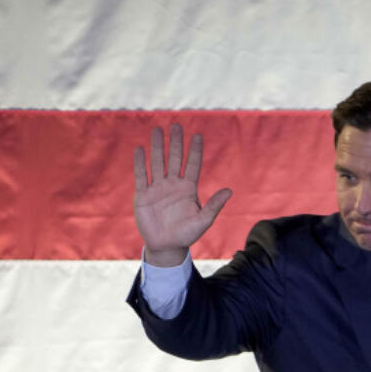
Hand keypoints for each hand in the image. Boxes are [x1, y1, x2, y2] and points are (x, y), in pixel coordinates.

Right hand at [133, 123, 231, 264]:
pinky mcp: (143, 195)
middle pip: (175, 159)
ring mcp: (157, 188)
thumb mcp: (204, 220)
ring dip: (157, 147)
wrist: (167, 246)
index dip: (195, 151)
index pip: (192, 165)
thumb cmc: (187, 234)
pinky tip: (140, 149)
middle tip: (176, 125)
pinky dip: (140, 163)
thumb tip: (230, 190)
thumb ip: (214, 205)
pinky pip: (141, 176)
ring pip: (157, 163)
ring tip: (157, 130)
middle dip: (176, 143)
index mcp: (188, 189)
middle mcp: (173, 185)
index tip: (197, 135)